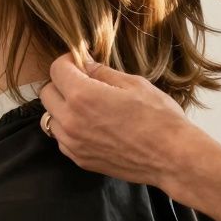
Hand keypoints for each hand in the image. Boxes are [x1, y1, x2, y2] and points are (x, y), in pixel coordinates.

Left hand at [40, 53, 213, 190]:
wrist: (173, 158)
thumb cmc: (159, 118)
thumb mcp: (133, 84)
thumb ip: (102, 72)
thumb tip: (84, 63)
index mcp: (82, 96)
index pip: (56, 69)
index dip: (68, 60)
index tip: (81, 62)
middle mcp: (71, 121)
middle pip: (46, 93)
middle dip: (61, 82)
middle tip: (83, 81)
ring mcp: (73, 143)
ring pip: (50, 117)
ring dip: (62, 107)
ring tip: (88, 105)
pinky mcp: (79, 159)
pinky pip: (61, 138)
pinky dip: (69, 128)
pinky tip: (92, 125)